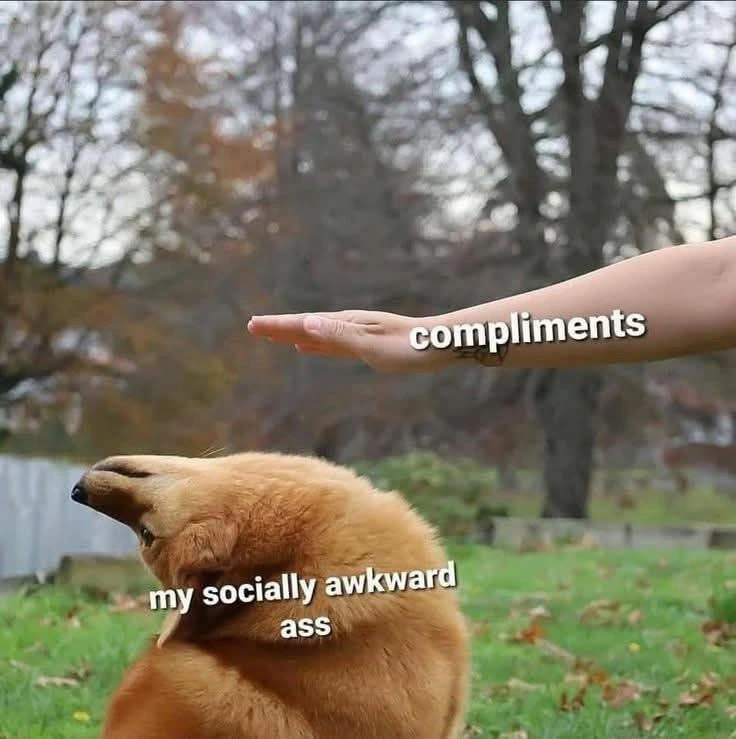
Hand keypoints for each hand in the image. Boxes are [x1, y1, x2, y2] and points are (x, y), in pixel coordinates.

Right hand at [247, 311, 450, 373]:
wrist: (442, 344)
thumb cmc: (410, 347)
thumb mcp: (373, 344)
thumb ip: (339, 336)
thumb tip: (305, 325)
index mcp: (346, 324)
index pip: (303, 324)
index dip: (278, 326)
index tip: (253, 325)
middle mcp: (348, 325)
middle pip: (305, 326)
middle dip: (280, 328)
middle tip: (254, 327)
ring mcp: (356, 333)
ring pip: (316, 333)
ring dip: (294, 335)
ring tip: (275, 336)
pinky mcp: (365, 344)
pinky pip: (330, 343)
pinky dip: (315, 344)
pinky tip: (309, 346)